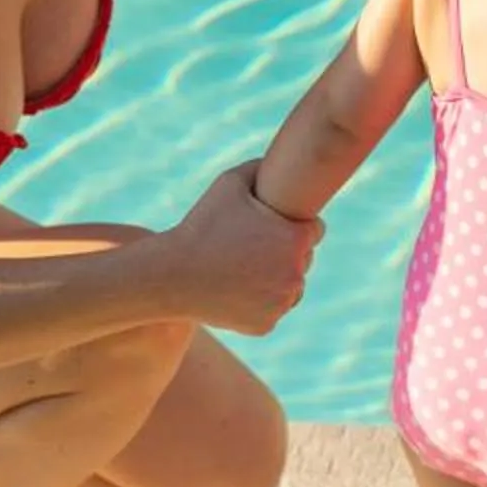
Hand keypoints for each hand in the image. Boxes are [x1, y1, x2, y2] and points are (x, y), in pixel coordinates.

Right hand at [168, 160, 321, 335]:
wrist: (171, 276)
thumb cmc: (201, 226)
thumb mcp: (229, 184)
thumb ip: (260, 169)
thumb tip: (279, 161)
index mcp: (297, 240)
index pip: (315, 230)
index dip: (296, 226)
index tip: (276, 227)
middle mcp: (297, 274)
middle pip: (303, 260)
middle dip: (284, 253)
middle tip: (252, 248)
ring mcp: (282, 303)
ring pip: (289, 288)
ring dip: (275, 280)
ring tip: (244, 269)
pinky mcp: (266, 325)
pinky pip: (270, 309)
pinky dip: (257, 303)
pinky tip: (234, 289)